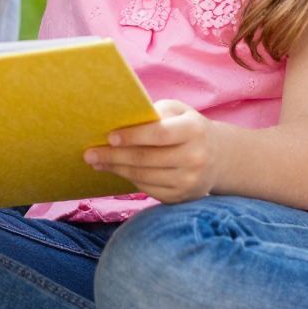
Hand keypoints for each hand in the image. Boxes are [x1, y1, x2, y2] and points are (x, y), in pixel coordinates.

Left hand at [84, 99, 220, 203]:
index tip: (109, 137)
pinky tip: (116, 171)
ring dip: (116, 169)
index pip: (159, 134)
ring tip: (97, 162)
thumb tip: (120, 121)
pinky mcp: (181, 198)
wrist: (218, 157)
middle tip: (89, 153)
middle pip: (146, 159)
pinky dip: (129, 179)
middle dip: (114, 156)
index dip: (132, 136)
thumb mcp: (178, 111)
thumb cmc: (187, 127)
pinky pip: (148, 189)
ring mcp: (189, 181)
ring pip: (143, 177)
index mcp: (194, 130)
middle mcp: (195, 158)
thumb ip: (154, 113)